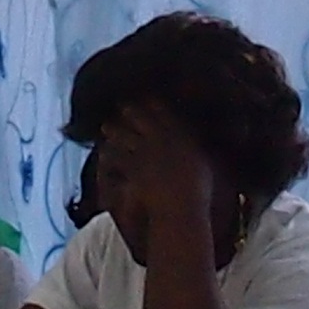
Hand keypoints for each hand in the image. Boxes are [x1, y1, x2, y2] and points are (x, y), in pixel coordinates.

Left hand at [117, 105, 224, 246]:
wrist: (183, 209)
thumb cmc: (198, 193)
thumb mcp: (205, 167)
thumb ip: (199, 152)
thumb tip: (199, 146)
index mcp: (182, 137)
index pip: (166, 114)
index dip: (155, 105)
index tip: (148, 98)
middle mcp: (163, 140)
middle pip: (142, 119)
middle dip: (131, 110)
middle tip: (123, 105)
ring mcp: (146, 153)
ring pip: (125, 134)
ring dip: (115, 129)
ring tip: (107, 126)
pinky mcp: (134, 167)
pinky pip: (117, 155)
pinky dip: (109, 151)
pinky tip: (103, 149)